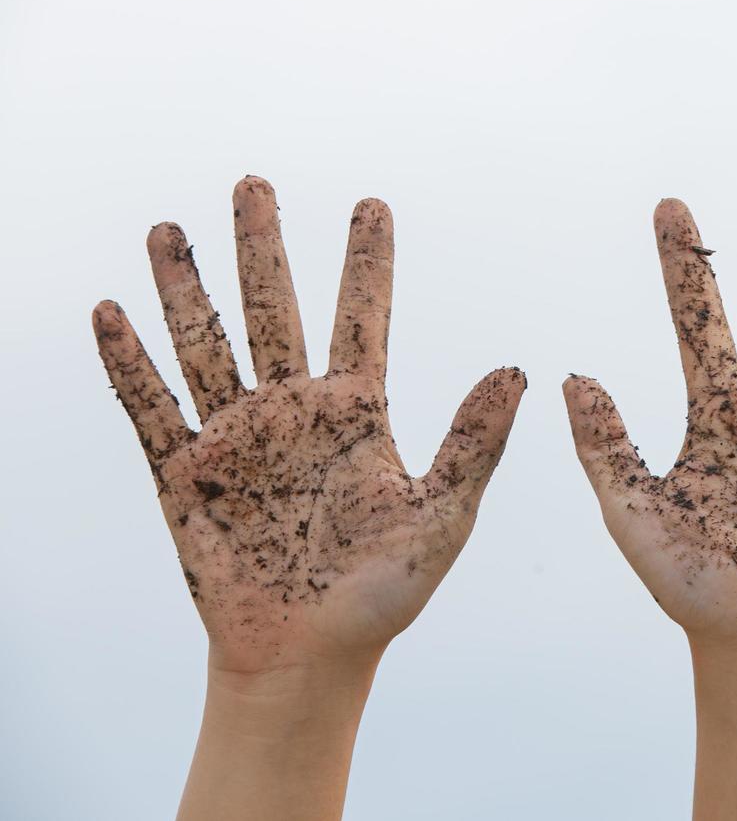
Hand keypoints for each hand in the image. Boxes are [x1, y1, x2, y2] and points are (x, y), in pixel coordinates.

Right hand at [93, 177, 524, 674]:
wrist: (308, 658)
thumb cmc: (383, 594)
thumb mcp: (442, 515)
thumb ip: (476, 442)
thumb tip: (520, 368)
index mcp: (355, 414)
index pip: (362, 318)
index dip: (366, 263)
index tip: (373, 203)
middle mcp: (292, 413)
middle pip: (274, 311)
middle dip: (264, 249)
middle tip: (255, 183)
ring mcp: (235, 440)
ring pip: (206, 345)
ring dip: (186, 288)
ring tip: (171, 228)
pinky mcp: (184, 476)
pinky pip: (150, 409)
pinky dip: (129, 363)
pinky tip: (111, 313)